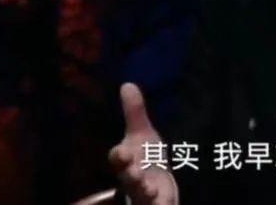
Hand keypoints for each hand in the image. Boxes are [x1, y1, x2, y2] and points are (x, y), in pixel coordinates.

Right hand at [109, 83, 178, 204]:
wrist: (156, 184)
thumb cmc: (146, 156)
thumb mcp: (142, 133)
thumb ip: (134, 112)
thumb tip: (127, 84)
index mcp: (127, 159)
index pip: (117, 158)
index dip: (119, 155)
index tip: (122, 153)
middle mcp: (132, 177)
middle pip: (128, 178)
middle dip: (131, 176)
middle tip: (135, 173)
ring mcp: (144, 193)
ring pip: (141, 194)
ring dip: (145, 192)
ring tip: (150, 190)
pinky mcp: (158, 202)